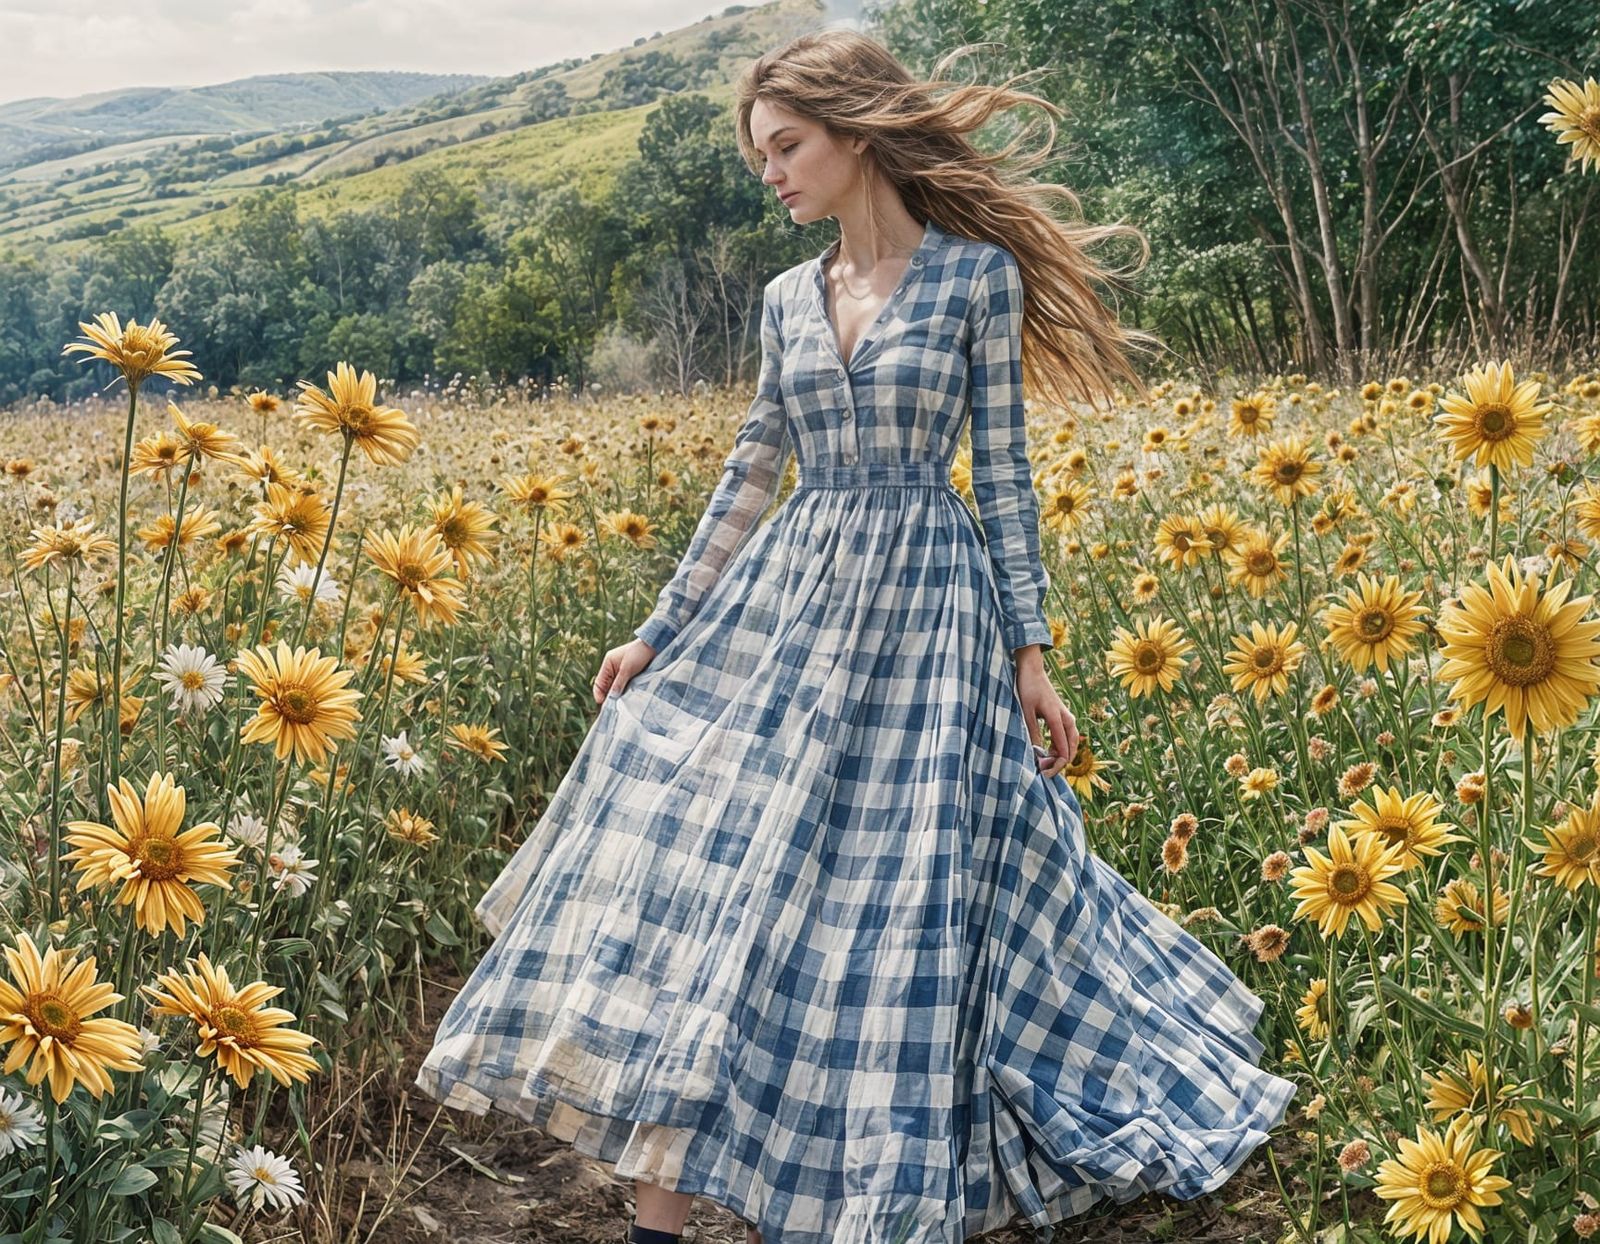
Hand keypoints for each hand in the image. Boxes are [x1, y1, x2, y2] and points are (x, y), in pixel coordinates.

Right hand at [593, 638, 656, 704]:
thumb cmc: (639, 653)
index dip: (599, 695)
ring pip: (616, 689)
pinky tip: (628, 699)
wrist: (654, 647)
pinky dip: (625, 693)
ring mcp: (621, 673)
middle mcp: (613, 669)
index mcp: (608, 664)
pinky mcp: (630, 676)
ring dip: (619, 695)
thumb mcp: (627, 669)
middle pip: (607, 688)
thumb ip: (618, 683)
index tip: (603, 704)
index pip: (599, 683)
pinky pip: (624, 687)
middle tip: (614, 708)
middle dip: (610, 697)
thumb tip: (611, 697)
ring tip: (622, 705)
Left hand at [1014, 647, 1077, 777]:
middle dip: (1061, 763)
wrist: (1032, 671)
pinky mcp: (1062, 717)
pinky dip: (1060, 747)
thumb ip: (1033, 733)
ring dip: (1061, 756)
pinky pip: (1065, 737)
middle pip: (1072, 748)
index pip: (1064, 749)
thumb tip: (1037, 754)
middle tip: (1045, 773)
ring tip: (1046, 765)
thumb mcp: (1026, 712)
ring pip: (1070, 743)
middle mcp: (1067, 719)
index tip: (1043, 773)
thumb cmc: (1028, 689)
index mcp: (1058, 718)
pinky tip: (1048, 753)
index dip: (1056, 765)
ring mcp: (1066, 718)